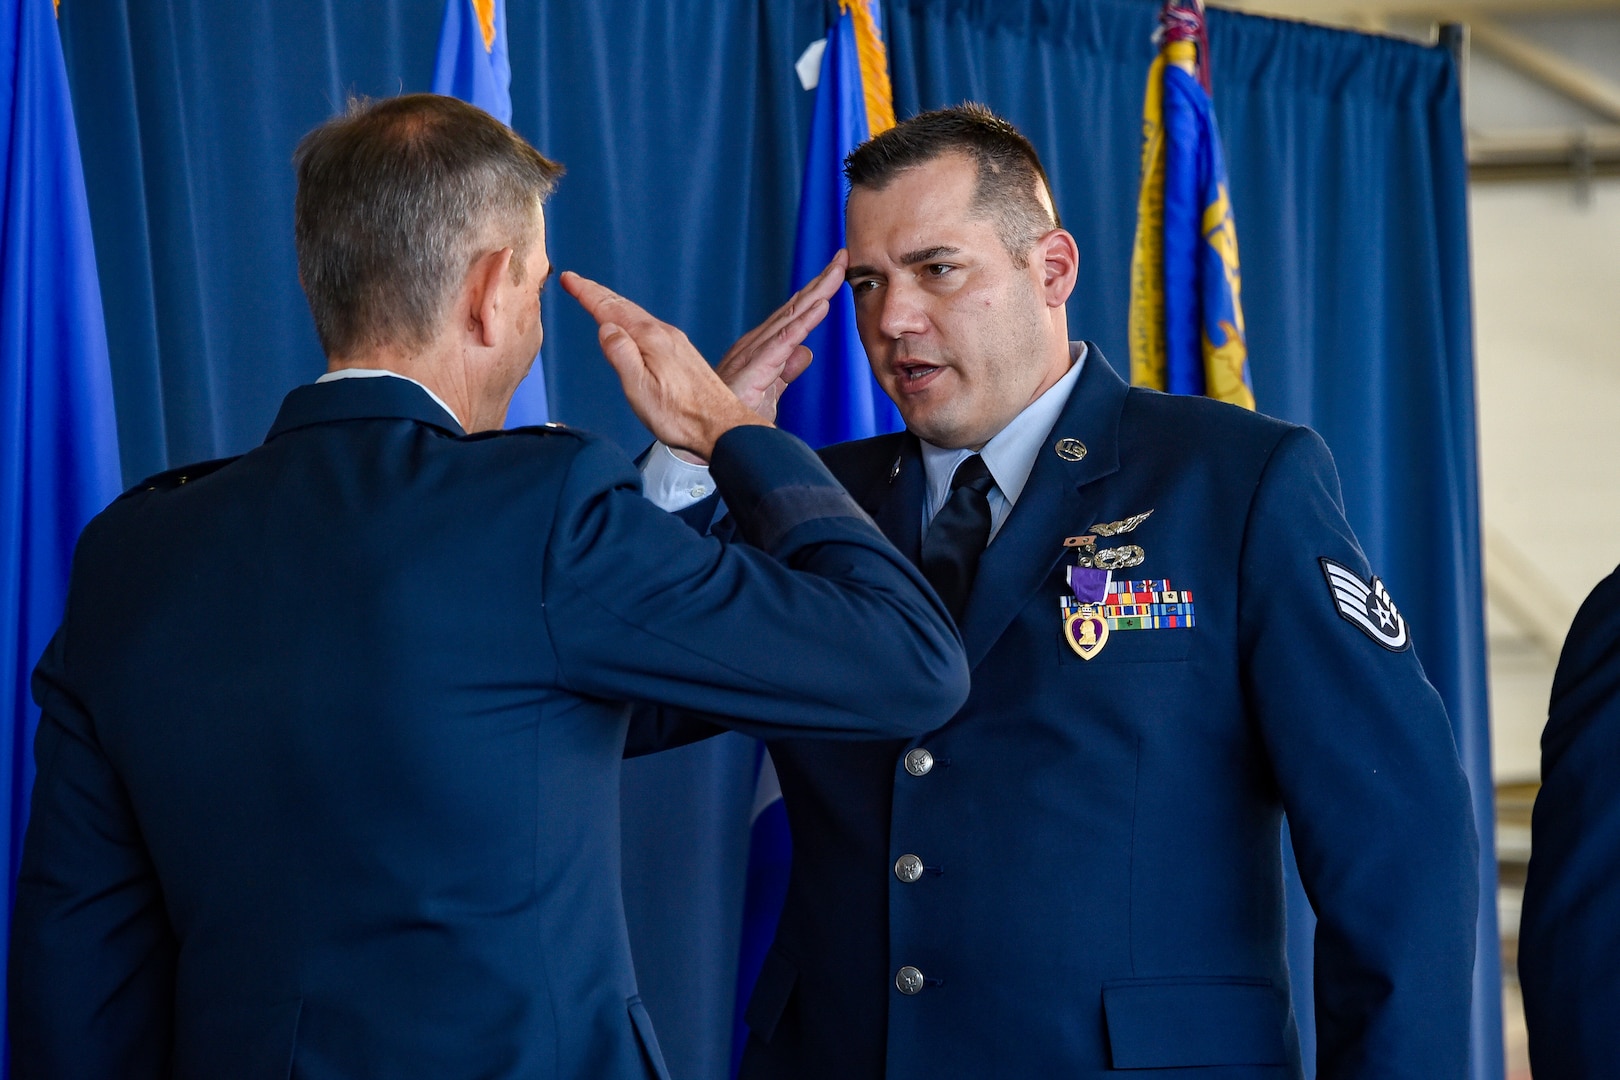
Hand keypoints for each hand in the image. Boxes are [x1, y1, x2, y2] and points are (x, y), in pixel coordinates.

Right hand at [561, 272, 764, 459]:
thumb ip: (621, 355)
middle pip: (624, 307)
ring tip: (598, 298)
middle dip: (598, 293)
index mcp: (651, 339)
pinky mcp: (683, 354)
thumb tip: (606, 327)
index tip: (569, 279)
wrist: (722, 426)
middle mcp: (665, 334)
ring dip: (614, 304)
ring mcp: (676, 343)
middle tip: (576, 281)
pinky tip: (631, 326)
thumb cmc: (680, 416)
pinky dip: (631, 319)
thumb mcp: (640, 389)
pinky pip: (650, 327)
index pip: (611, 309)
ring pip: (638, 315)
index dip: (588, 293)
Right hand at [715, 251, 848, 423]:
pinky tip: (819, 307)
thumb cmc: (733, 414)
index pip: (794, 315)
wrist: (707, 435)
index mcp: (762, 347)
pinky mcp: (753, 371)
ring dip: (815, 294)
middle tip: (844, 256)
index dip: (817, 292)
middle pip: (794, 308)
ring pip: (790, 318)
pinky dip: (802, 323)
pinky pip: (782, 343)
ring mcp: (754, 355)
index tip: (839, 271)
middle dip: (820, 282)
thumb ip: (786, 370)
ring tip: (836, 272)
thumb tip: (806, 351)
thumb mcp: (769, 392)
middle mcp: (757, 344)